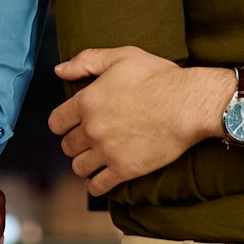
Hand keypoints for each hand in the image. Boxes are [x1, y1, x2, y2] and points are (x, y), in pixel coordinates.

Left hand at [49, 47, 226, 195]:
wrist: (188, 104)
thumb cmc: (158, 77)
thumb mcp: (122, 57)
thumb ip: (87, 61)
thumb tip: (60, 70)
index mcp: (87, 101)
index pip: (56, 122)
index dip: (64, 123)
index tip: (73, 124)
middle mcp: (92, 128)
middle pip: (67, 146)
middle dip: (76, 142)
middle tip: (90, 139)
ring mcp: (107, 151)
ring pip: (79, 167)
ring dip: (85, 163)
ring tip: (97, 158)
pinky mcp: (124, 169)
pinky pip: (98, 186)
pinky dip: (96, 184)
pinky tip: (103, 177)